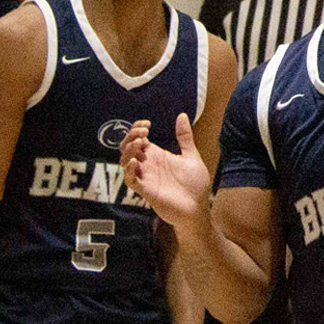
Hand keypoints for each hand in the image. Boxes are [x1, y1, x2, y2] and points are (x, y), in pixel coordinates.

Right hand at [124, 113, 213, 232]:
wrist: (199, 208)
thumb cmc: (195, 184)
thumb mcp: (191, 156)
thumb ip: (185, 137)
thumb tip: (182, 115)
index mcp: (156, 155)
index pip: (138, 139)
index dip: (136, 129)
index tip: (147, 124)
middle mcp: (148, 165)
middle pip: (127, 148)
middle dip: (130, 136)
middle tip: (143, 133)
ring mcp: (145, 177)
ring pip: (125, 162)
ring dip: (128, 150)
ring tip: (140, 143)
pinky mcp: (146, 190)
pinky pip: (130, 180)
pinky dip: (129, 170)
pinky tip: (136, 161)